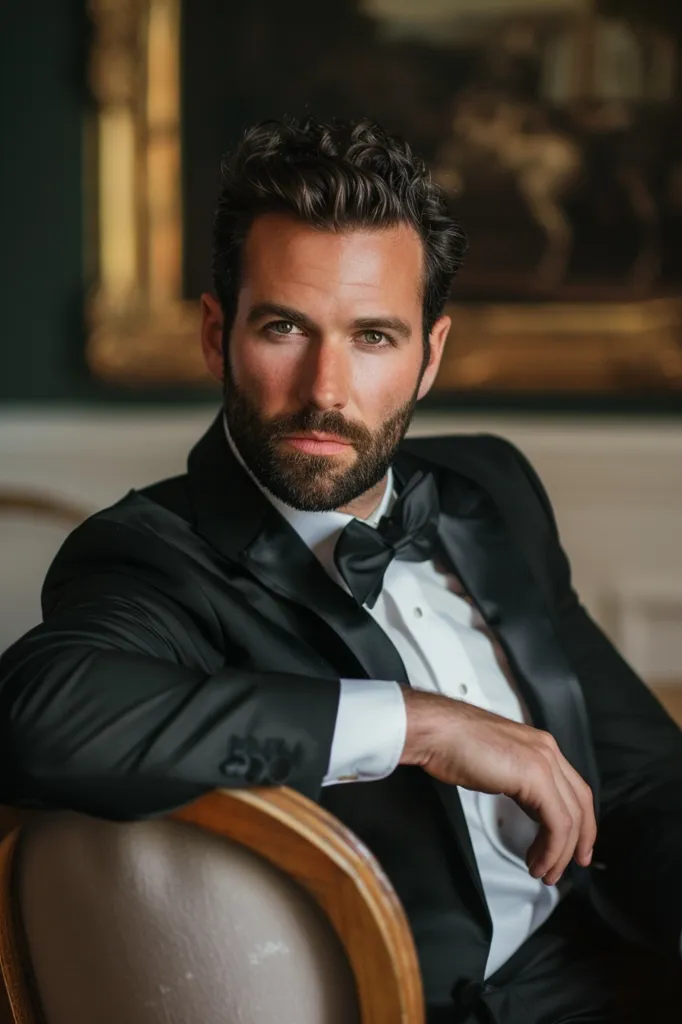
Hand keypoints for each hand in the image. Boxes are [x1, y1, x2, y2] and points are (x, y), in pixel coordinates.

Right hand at [400, 688, 595, 885]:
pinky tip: (538, 861)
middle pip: (581, 803)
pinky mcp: (535, 776)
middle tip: (569, 865)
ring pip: (571, 818)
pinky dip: (552, 849)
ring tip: (545, 871)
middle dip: (580, 840)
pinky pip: (557, 823)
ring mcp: (544, 761)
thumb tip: (526, 804)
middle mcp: (548, 751)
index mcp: (540, 746)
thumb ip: (517, 779)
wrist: (437, 731)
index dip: (579, 821)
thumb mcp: (496, 763)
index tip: (572, 845)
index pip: (574, 788)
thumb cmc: (452, 744)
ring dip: (560, 853)